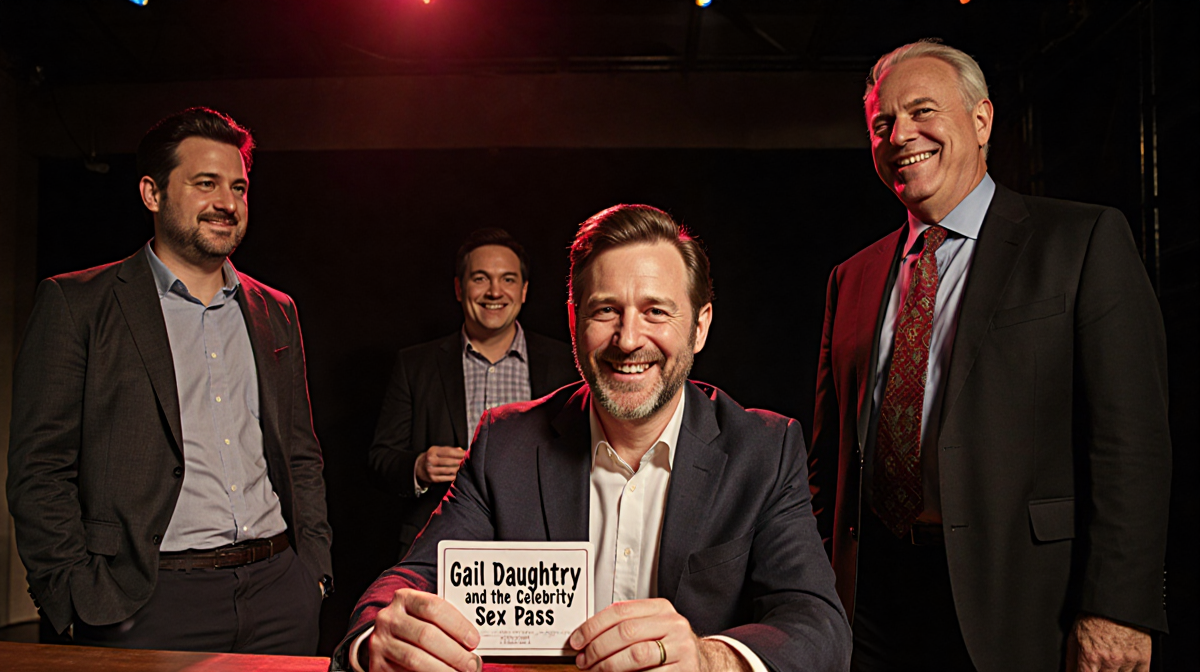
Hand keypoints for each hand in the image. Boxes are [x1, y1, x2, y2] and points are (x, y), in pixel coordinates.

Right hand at [368, 588, 480, 671]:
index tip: (474, 641)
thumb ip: (447, 624)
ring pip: (415, 658)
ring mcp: (380, 642)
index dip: (457, 625)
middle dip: (453, 652)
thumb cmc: (418, 626)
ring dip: (442, 669)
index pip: (433, 607)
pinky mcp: (378, 665)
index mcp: (404, 598)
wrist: (389, 641)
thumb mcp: (428, 617)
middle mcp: (389, 618)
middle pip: (426, 635)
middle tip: (470, 664)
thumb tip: (471, 644)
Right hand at [416, 446, 465, 484]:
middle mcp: (431, 460)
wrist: (419, 468)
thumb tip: (461, 451)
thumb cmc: (433, 457)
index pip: (448, 452)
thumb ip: (449, 450)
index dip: (459, 453)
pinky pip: (447, 478)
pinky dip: (454, 476)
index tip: (466, 453)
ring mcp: (431, 470)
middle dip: (459, 461)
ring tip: (462, 467)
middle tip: (465, 461)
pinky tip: (457, 474)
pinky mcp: (433, 479)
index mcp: (433, 451)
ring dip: (458, 469)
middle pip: (449, 461)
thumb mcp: (438, 450)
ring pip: (449, 470)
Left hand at [570, 598, 739, 671]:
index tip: (576, 641)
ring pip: (635, 655)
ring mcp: (682, 649)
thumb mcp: (652, 627)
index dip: (592, 627)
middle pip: (625, 632)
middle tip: (583, 661)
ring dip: (608, 666)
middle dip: (598, 648)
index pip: (620, 611)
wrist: (703, 664)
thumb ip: (626, 625)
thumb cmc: (668, 646)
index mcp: (662, 609)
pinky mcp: (684, 671)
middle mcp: (674, 625)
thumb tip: (586, 636)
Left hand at [1066, 614, 1150, 671]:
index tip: (1087, 670)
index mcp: (1091, 655)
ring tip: (1111, 661)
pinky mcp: (1143, 658)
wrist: (1116, 603)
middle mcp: (1110, 660)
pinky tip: (1124, 665)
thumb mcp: (1074, 635)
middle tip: (1100, 662)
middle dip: (1100, 671)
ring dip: (1115, 671)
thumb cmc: (1094, 617)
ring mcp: (1128, 660)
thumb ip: (1071, 660)